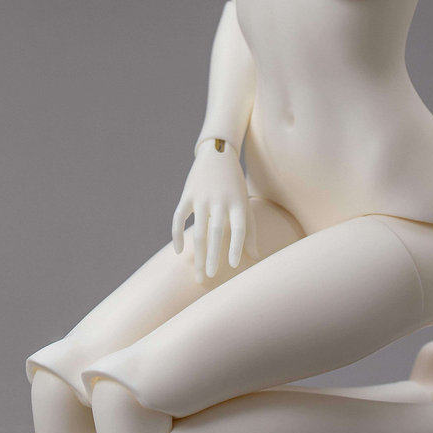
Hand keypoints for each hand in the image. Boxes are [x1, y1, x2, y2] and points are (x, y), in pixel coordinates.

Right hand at [171, 140, 254, 282]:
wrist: (218, 154)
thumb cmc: (235, 185)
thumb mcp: (244, 204)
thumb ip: (250, 231)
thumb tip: (256, 257)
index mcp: (238, 203)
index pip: (240, 228)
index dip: (237, 246)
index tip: (234, 265)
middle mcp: (220, 201)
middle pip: (215, 232)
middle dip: (211, 256)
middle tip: (208, 277)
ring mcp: (202, 197)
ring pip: (198, 230)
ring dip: (196, 253)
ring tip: (197, 272)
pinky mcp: (188, 194)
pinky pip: (179, 218)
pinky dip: (176, 234)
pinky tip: (179, 251)